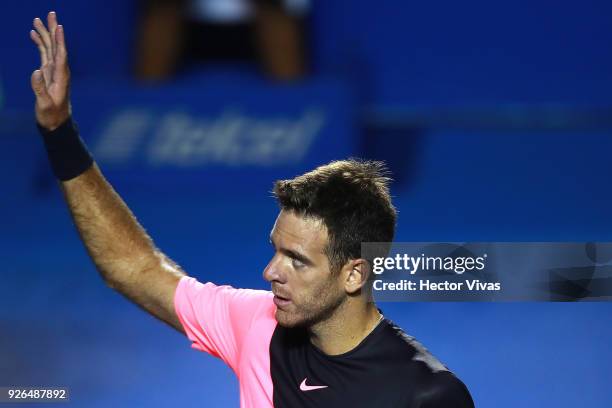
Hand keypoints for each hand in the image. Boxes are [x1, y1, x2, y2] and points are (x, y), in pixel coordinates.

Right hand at [30, 11, 70, 130]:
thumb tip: (36, 71)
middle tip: (51, 13)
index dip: (60, 40)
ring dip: (45, 34)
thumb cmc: (52, 116)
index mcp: (61, 77)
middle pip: (57, 46)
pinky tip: (34, 35)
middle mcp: (60, 71)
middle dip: (53, 30)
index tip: (59, 27)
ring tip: (37, 19)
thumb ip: (40, 88)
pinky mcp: (48, 73)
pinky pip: (44, 54)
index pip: (61, 55)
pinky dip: (40, 44)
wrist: (56, 123)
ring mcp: (54, 71)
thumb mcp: (45, 104)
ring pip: (50, 48)